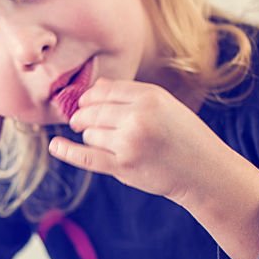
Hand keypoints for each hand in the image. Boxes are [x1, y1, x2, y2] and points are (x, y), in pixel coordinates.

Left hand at [48, 78, 222, 204]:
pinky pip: (85, 156)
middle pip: (92, 111)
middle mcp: (138, 116)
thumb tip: (96, 87)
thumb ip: (130, 94)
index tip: (84, 103)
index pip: (104, 90)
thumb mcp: (165, 105)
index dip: (90, 97)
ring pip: (90, 134)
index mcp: (150, 96)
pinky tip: (55, 146)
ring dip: (93, 138)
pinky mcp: (122, 166)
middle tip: (81, 121)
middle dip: (84, 116)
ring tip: (113, 143)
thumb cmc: (184, 136)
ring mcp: (129, 142)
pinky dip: (67, 151)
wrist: (203, 171)